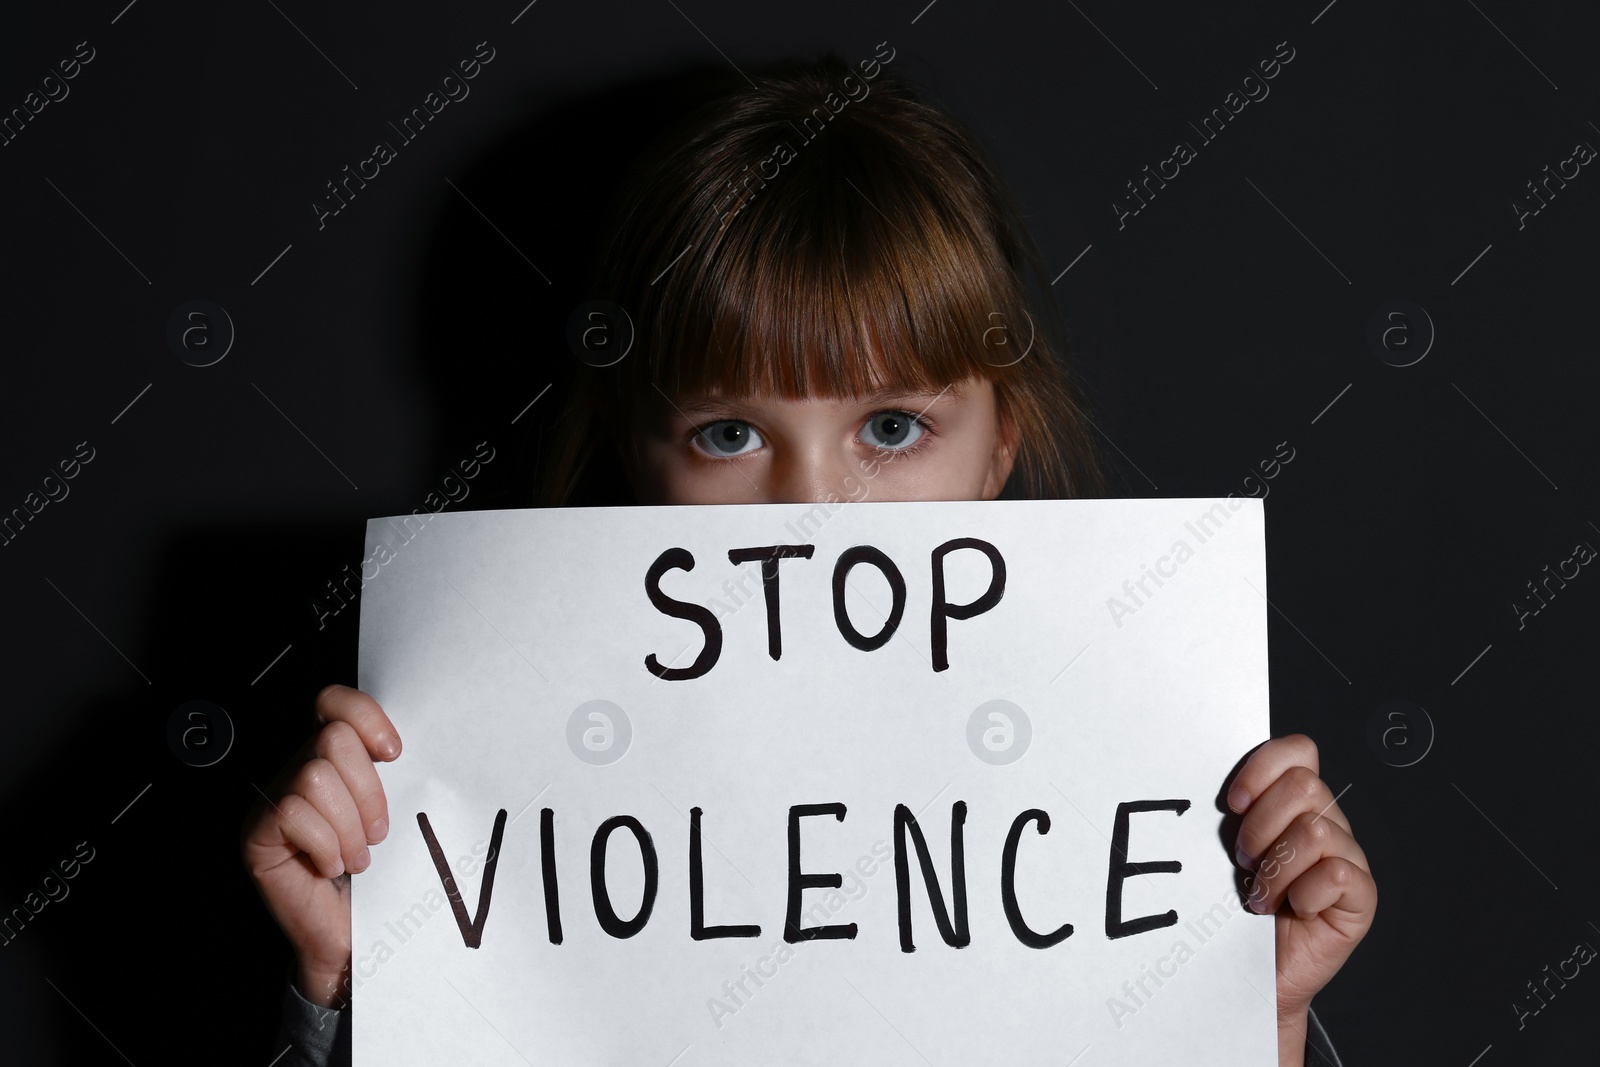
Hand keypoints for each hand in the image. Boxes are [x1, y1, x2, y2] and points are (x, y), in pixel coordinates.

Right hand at [240, 684, 401, 1007]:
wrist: (351, 938)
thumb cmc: (378, 876)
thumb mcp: (391, 814)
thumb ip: (388, 775)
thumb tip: (399, 748)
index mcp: (330, 758)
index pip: (334, 702)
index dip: (365, 716)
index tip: (394, 753)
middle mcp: (295, 771)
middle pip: (333, 739)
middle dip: (368, 791)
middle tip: (377, 834)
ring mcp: (271, 800)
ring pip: (316, 778)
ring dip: (348, 826)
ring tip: (357, 857)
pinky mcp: (257, 834)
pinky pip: (293, 815)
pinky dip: (324, 846)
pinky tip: (329, 868)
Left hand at [1226, 734, 1375, 1065]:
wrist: (1249, 973)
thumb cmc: (1232, 910)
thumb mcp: (1223, 849)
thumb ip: (1232, 811)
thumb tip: (1207, 780)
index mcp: (1293, 804)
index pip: (1299, 751)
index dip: (1264, 767)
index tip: (1233, 802)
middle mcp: (1325, 824)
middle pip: (1306, 785)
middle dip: (1262, 825)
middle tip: (1243, 860)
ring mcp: (1347, 858)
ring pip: (1316, 830)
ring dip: (1276, 867)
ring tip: (1261, 893)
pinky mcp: (1360, 896)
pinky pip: (1336, 873)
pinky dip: (1303, 893)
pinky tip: (1292, 910)